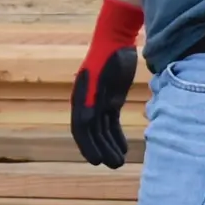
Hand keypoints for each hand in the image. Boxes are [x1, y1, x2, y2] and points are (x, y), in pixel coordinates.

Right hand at [71, 0, 143, 168]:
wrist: (117, 39)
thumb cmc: (108, 55)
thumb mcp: (102, 76)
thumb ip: (93, 96)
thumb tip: (85, 120)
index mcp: (81, 98)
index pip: (81, 128)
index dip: (87, 146)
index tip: (96, 162)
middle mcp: (87, 102)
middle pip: (93, 133)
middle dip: (102, 149)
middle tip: (115, 165)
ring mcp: (99, 101)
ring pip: (103, 130)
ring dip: (110, 145)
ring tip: (120, 162)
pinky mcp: (111, 100)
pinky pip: (111, 122)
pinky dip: (116, 135)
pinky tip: (123, 147)